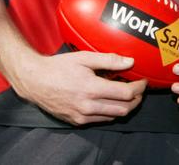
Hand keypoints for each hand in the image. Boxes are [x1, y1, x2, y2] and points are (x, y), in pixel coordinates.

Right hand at [12, 51, 146, 124]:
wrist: (35, 81)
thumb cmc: (58, 66)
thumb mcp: (83, 57)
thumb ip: (108, 60)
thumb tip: (129, 61)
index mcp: (92, 88)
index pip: (126, 93)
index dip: (139, 88)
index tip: (143, 81)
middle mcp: (89, 106)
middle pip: (124, 109)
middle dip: (136, 100)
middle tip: (138, 89)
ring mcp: (83, 116)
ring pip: (114, 116)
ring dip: (125, 107)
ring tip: (126, 95)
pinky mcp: (77, 121)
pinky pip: (101, 120)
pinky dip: (110, 111)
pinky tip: (108, 100)